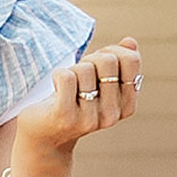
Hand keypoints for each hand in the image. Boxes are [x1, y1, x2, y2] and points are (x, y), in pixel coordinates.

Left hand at [9, 36, 141, 176]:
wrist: (45, 135)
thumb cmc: (74, 101)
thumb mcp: (100, 82)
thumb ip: (119, 62)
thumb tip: (130, 42)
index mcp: (126, 106)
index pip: (130, 60)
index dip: (112, 51)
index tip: (99, 63)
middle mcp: (112, 115)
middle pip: (107, 60)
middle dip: (90, 59)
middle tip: (80, 75)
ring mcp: (89, 119)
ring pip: (84, 68)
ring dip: (72, 70)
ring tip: (67, 87)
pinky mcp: (65, 117)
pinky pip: (66, 77)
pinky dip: (58, 74)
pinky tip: (56, 88)